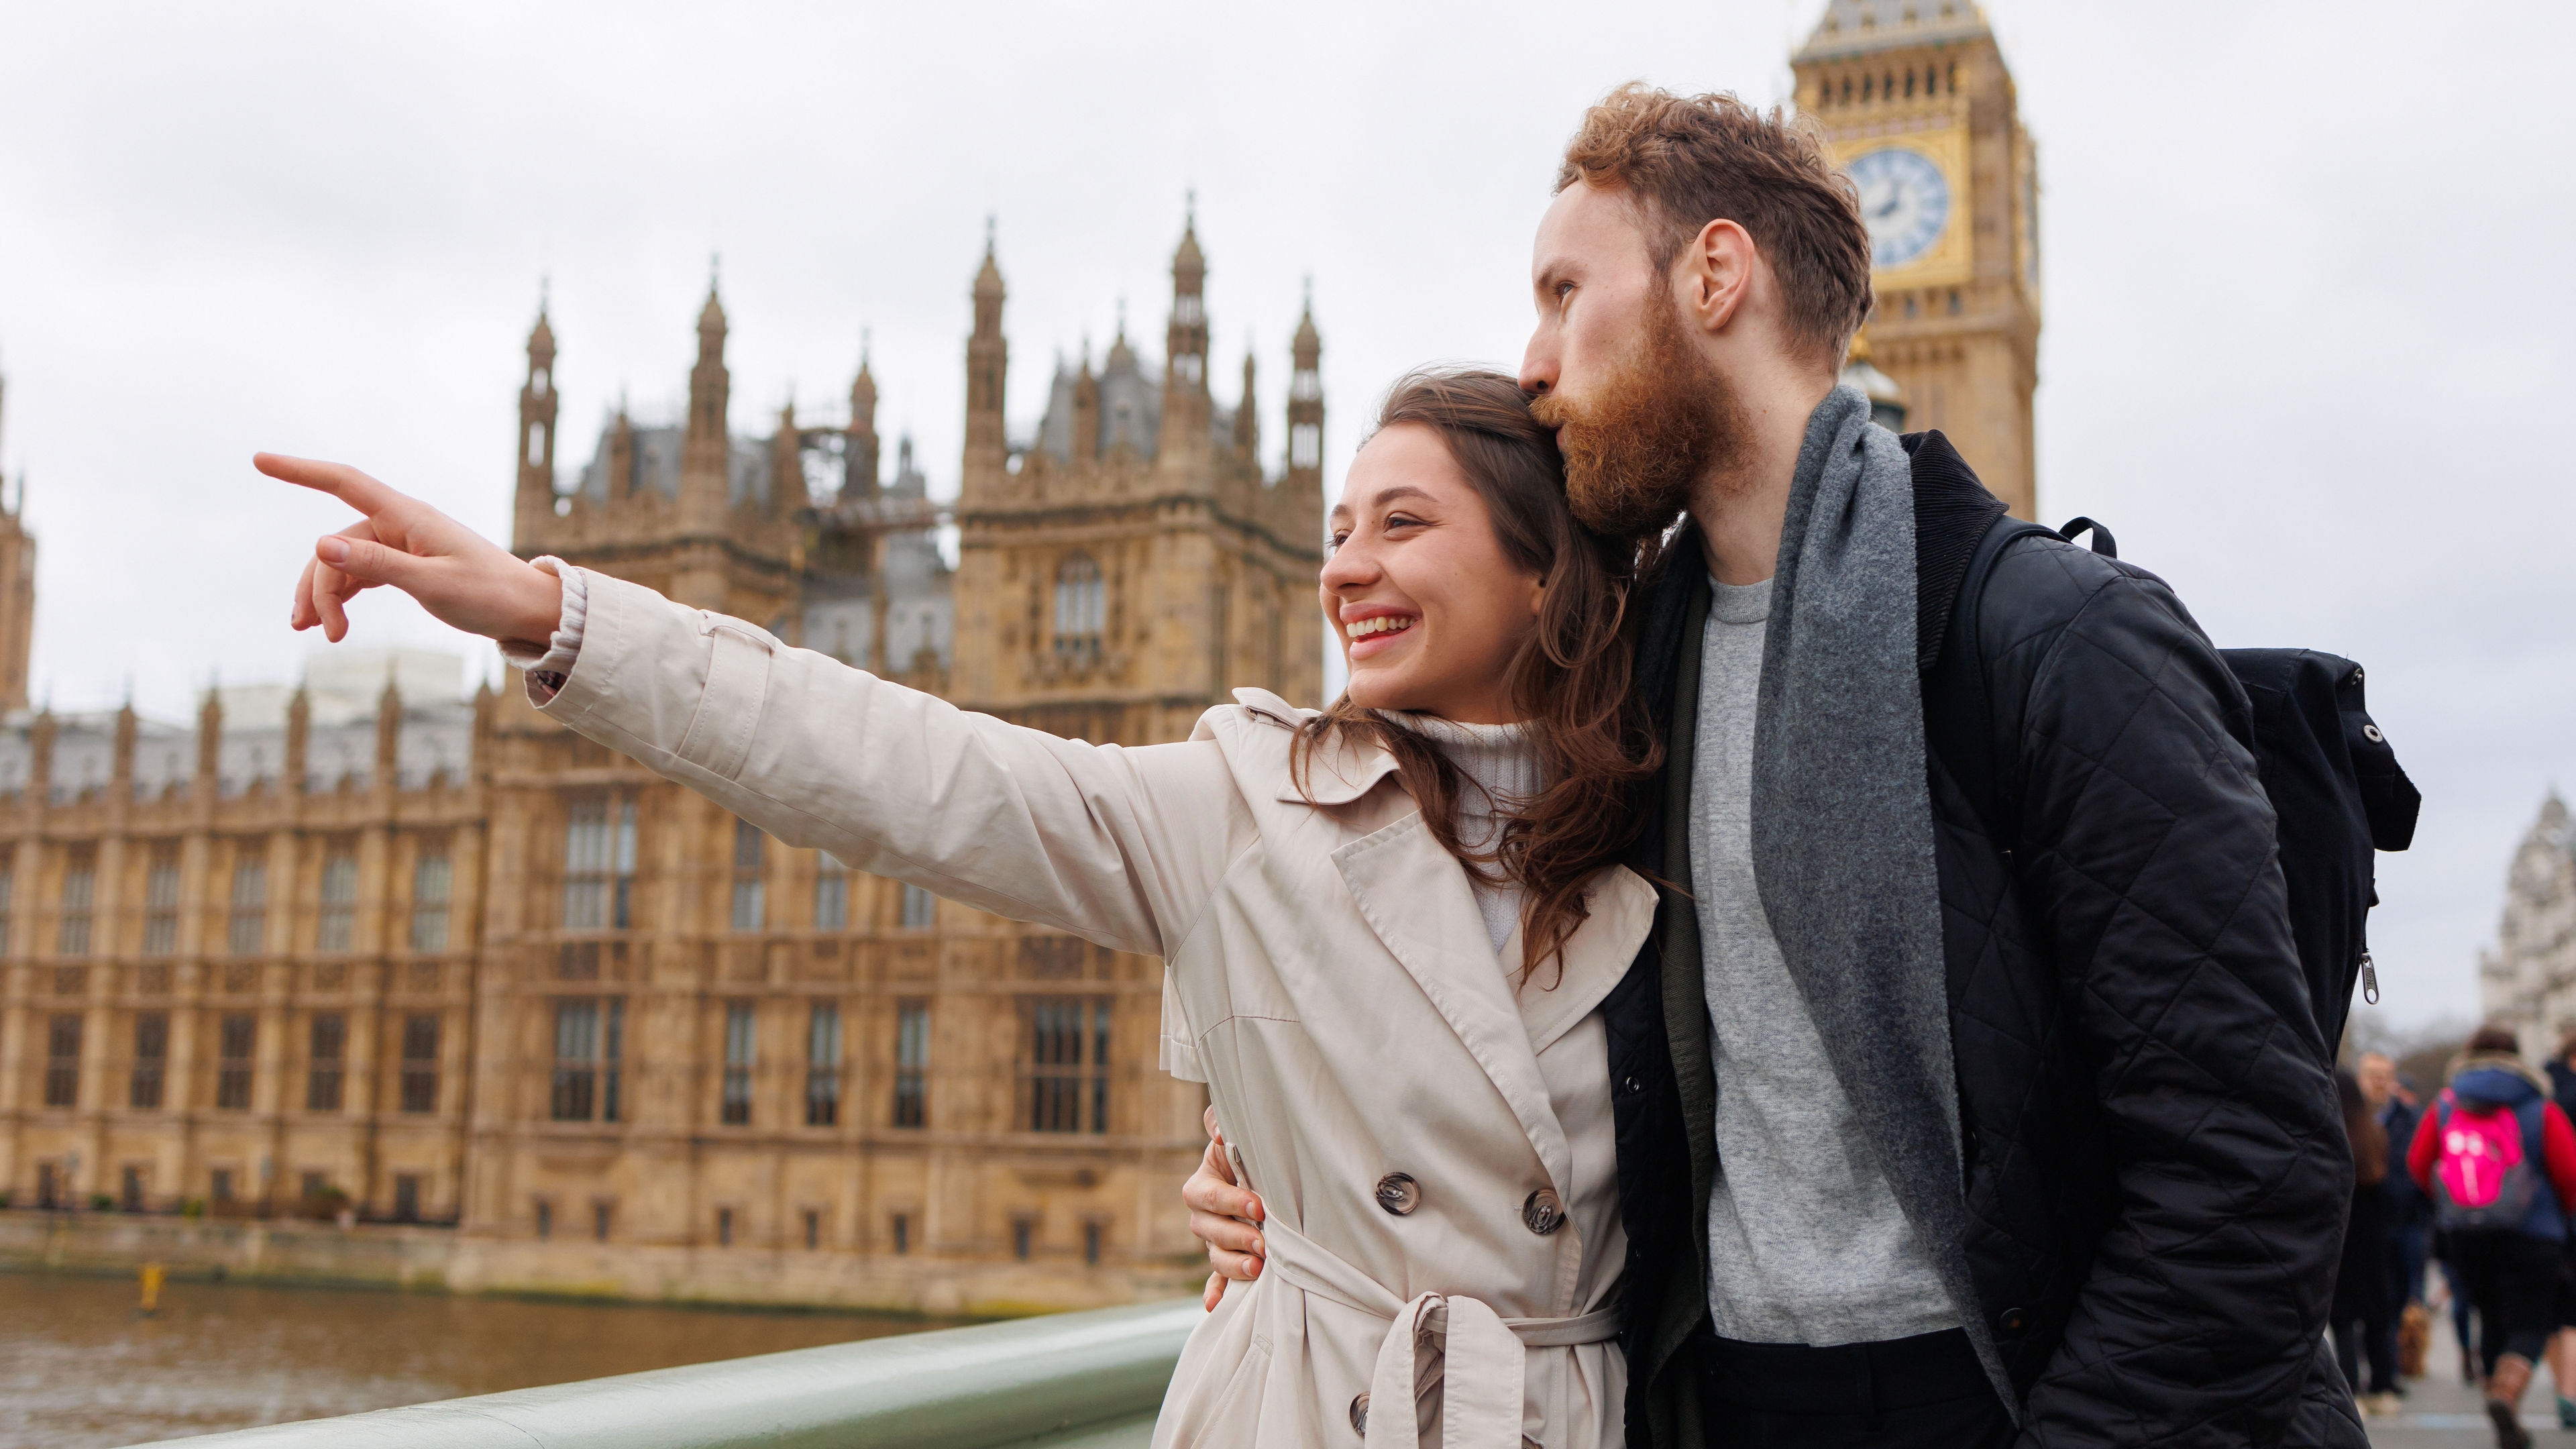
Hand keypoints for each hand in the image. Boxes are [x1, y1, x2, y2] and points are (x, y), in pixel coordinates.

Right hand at [259, 453, 562, 646]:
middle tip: (318, 632)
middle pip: (337, 543)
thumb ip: (378, 565)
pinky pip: (362, 573)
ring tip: (320, 634)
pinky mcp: (407, 565)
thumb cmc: (489, 594)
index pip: (344, 481)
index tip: (260, 461)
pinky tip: (333, 623)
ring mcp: (403, 544)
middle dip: (319, 585)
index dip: (300, 471)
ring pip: (345, 562)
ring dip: (327, 596)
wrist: (528, 610)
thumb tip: (322, 544)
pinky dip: (345, 596)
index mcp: (408, 516)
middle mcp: (401, 524)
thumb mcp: (432, 584)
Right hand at [1185, 1105, 1265, 1310]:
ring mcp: (1214, 1241)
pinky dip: (1216, 1292)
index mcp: (1203, 1185)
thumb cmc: (1249, 1152)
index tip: (1258, 1205)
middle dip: (1236, 1237)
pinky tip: (1215, 1306)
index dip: (1230, 1201)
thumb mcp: (1236, 1134)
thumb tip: (1219, 1130)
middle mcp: (1204, 1216)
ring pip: (1215, 1257)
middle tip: (1262, 1241)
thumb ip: (1222, 1124)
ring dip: (1233, 1266)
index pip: (1209, 1196)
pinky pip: (1216, 1280)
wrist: (1264, 1174)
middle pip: (1209, 1231)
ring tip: (1256, 1268)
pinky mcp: (1227, 1260)